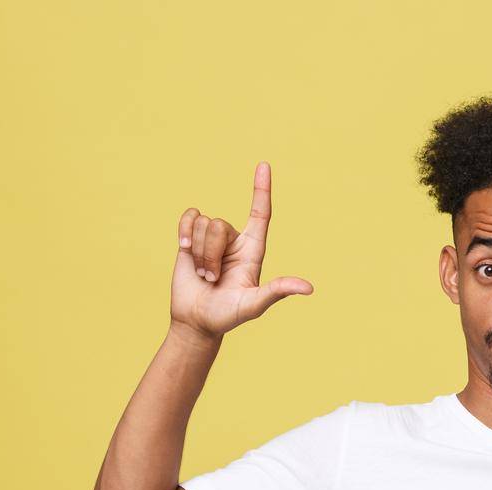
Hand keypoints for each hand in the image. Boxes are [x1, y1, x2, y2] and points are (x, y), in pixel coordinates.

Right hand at [169, 161, 313, 338]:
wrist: (196, 322)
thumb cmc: (227, 316)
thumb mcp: (254, 305)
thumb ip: (277, 292)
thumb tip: (308, 288)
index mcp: (253, 251)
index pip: (260, 214)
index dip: (262, 190)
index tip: (264, 165)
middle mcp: (234, 241)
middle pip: (220, 225)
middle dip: (210, 254)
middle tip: (213, 279)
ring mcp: (212, 239)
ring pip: (203, 224)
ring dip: (197, 253)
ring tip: (203, 275)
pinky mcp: (190, 239)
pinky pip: (188, 218)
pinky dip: (183, 232)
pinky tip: (183, 250)